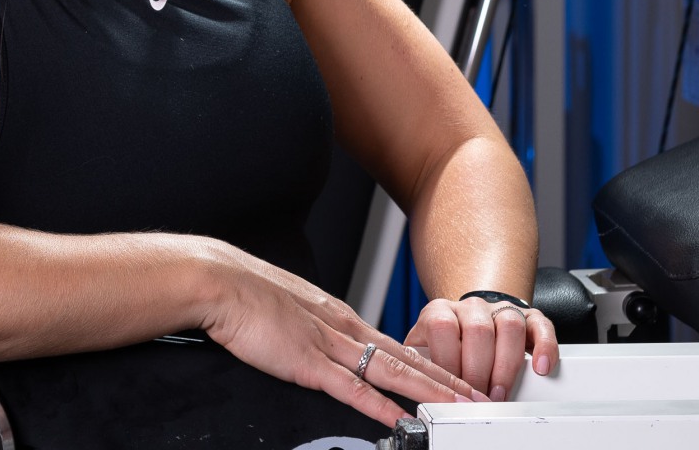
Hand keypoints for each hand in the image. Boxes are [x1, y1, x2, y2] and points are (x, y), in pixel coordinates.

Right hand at [198, 243, 485, 426]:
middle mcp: (343, 327)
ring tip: (459, 405)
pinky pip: (352, 387)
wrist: (221, 281)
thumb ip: (312, 328)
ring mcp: (328, 343)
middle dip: (445, 378)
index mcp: (338, 315)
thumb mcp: (291, 309)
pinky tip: (402, 417)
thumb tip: (322, 343)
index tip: (454, 377)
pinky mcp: (308, 361)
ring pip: (392, 370)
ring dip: (429, 390)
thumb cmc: (246, 295)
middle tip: (477, 393)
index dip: (428, 362)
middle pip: (405, 356)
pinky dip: (381, 404)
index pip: (395, 343)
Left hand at [405, 295, 558, 400]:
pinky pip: (540, 325)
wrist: (464, 321)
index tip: (452, 391)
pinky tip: (540, 366)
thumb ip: (422, 365)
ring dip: (506, 366)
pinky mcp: (527, 317)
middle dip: (479, 372)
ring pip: (509, 325)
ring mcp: (499, 309)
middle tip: (478, 399)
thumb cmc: (441, 347)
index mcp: (440, 312)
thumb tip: (417, 394)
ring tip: (499, 393)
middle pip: (478, 330)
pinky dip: (544, 346)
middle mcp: (471, 307)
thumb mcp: (423, 352)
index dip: (449, 362)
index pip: (443, 328)